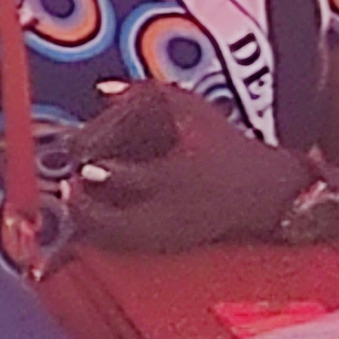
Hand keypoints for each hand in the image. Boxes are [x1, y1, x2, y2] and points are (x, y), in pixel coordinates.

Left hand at [69, 78, 312, 253]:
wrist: (270, 192)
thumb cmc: (228, 146)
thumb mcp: (194, 110)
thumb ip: (146, 92)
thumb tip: (102, 89)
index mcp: (178, 176)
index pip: (133, 180)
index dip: (103, 175)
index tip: (84, 167)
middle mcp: (173, 211)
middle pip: (119, 224)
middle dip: (86, 209)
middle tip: (68, 188)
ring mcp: (173, 233)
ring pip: (121, 241)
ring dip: (91, 225)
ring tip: (74, 202)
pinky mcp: (174, 246)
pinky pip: (132, 249)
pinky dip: (106, 237)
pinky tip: (91, 219)